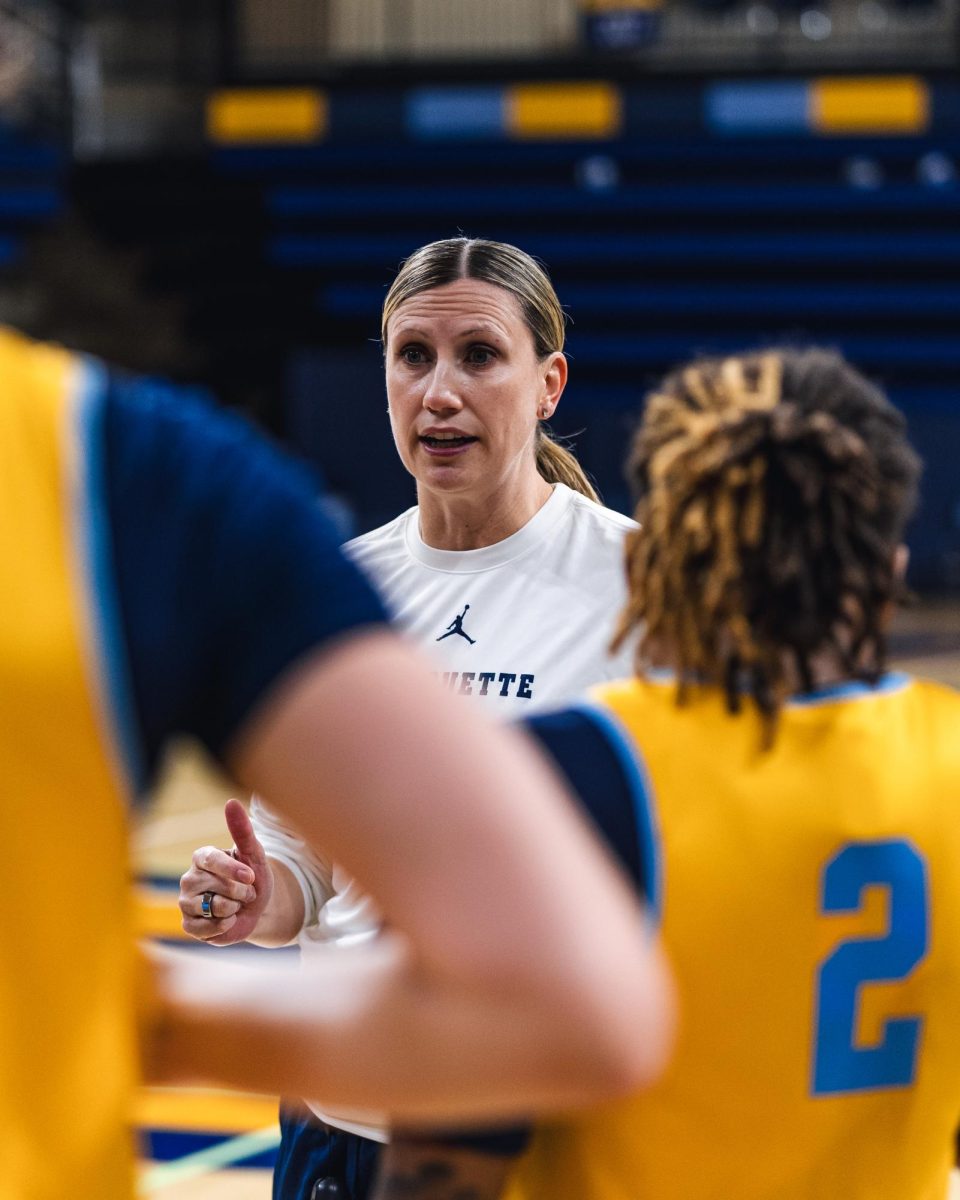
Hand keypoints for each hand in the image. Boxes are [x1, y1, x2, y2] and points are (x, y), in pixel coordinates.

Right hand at [179, 798, 274, 945]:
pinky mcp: (188, 925)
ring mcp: (186, 902)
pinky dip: (225, 926)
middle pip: (218, 887)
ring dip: (234, 909)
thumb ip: (242, 830)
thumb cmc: (252, 877)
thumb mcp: (254, 854)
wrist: (256, 909)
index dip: (233, 870)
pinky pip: (206, 928)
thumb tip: (231, 802)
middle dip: (241, 893)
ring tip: (236, 905)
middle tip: (245, 893)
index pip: (211, 860)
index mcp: (202, 857)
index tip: (250, 877)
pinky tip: (228, 920)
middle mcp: (189, 878)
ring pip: (213, 908)